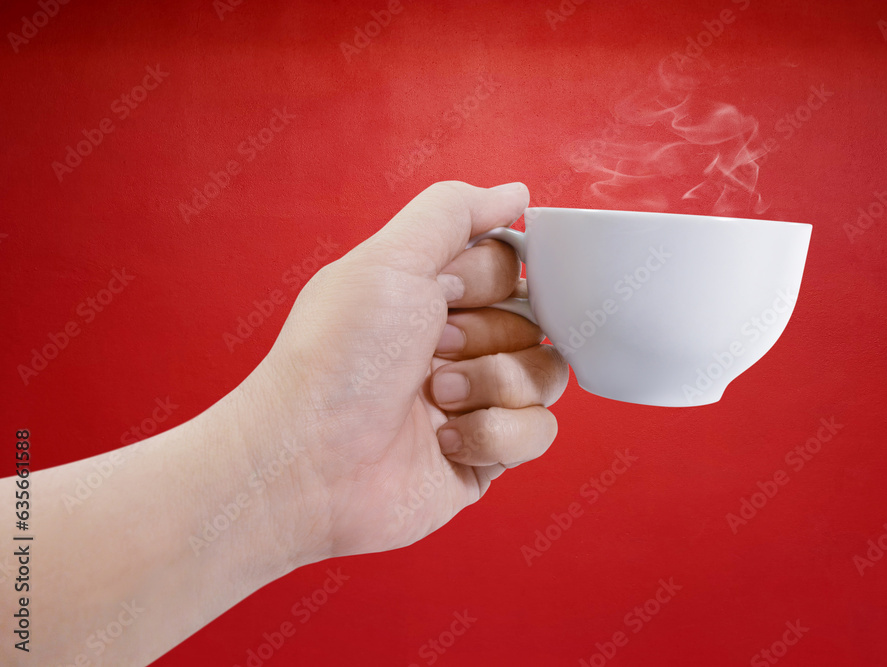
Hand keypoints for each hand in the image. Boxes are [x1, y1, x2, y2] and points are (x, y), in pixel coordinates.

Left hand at [224, 181, 569, 565]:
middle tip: (432, 352)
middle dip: (486, 338)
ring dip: (493, 385)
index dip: (486, 283)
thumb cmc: (338, 358)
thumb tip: (515, 192)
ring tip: (437, 400)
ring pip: (547, 375)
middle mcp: (456, 345)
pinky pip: (540, 432)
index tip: (441, 297)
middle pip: (534, 320)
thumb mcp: (389, 259)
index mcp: (431, 295)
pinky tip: (445, 442)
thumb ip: (453, 211)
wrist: (311, 462)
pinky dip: (495, 436)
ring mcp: (475, 402)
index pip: (510, 267)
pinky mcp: (487, 455)